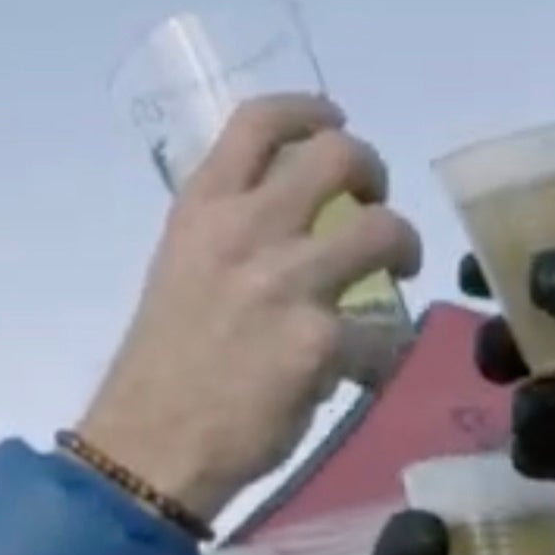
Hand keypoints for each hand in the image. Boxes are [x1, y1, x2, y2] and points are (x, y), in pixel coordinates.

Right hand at [78, 94, 419, 522]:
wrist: (149, 443)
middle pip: (339, 155)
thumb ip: (231, 231)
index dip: (311, 111)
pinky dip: (383, 353)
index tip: (334, 122)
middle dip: (373, 172)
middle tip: (372, 205)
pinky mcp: (320, 343)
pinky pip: (386, 334)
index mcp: (202, 208)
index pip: (260, 121)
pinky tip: (361, 371)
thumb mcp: (182, 266)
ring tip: (396, 274)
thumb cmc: (163, 358)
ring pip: (386, 230)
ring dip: (404, 248)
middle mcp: (244, 231)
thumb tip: (293, 217)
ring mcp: (286, 284)